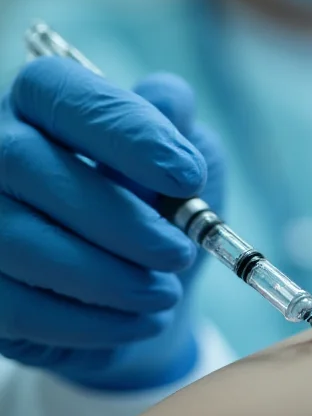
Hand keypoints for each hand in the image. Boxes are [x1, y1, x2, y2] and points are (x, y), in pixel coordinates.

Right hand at [0, 57, 224, 389]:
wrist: (148, 296)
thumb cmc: (166, 217)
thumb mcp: (190, 166)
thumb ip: (182, 130)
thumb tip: (168, 104)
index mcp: (44, 106)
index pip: (60, 91)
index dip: (124, 131)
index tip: (187, 177)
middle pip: (22, 163)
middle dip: (116, 219)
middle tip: (177, 252)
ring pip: (18, 241)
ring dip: (108, 277)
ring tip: (165, 294)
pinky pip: (18, 308)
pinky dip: (90, 323)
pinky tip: (137, 321)